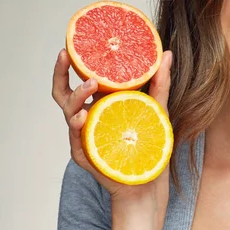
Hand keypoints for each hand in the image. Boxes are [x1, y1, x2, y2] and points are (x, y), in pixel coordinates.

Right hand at [52, 48, 173, 206]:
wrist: (149, 181)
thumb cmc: (151, 146)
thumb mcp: (158, 110)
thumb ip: (161, 83)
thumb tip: (168, 53)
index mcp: (101, 105)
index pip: (78, 82)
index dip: (69, 65)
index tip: (71, 47)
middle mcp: (88, 119)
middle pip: (63, 94)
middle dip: (61, 75)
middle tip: (68, 58)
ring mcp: (84, 137)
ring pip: (69, 114)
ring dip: (76, 97)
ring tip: (90, 87)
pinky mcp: (85, 155)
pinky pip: (76, 139)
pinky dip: (78, 127)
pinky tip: (84, 117)